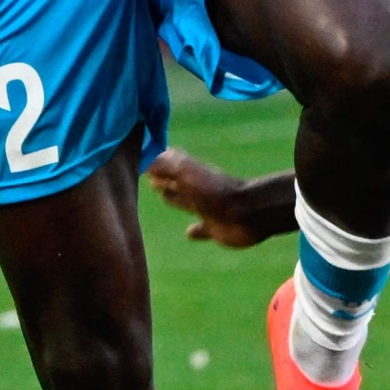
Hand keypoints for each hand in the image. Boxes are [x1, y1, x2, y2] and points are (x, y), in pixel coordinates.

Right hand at [145, 147, 275, 247]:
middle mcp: (196, 189)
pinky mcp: (215, 228)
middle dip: (162, 179)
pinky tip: (189, 234)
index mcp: (188, 175)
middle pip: (175, 182)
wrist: (249, 213)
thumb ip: (164, 164)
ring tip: (162, 195)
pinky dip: (196, 231)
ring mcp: (207, 208)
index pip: (167, 165)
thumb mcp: (185, 173)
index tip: (140, 158)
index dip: (155, 162)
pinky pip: (202, 229)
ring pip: (186, 201)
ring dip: (175, 198)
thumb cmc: (215, 191)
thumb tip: (142, 156)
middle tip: (148, 177)